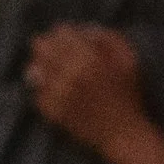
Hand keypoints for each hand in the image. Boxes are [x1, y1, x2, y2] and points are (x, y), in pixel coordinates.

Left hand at [24, 22, 148, 155]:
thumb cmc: (128, 94)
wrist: (122, 134)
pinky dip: (45, 89)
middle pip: (40, 47)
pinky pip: (37, 91)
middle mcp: (68, 75)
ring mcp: (57, 94)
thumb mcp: (128, 59)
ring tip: (55, 72)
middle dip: (48, 46)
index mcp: (88, 59)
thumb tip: (83, 29)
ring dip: (43, 67)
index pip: (60, 32)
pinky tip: (58, 92)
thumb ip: (107, 37)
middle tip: (56, 52)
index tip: (68, 39)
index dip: (64, 33)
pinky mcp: (51, 111)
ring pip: (35, 69)